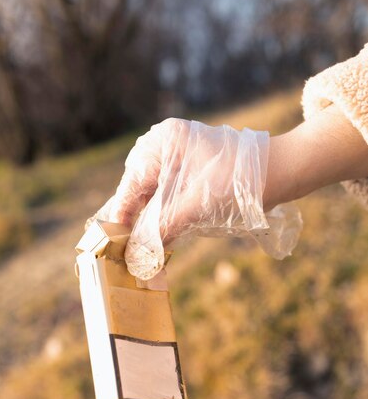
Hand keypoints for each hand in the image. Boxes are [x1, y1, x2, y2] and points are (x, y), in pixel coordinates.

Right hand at [94, 118, 301, 279]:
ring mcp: (178, 153)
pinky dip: (165, 211)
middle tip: (129, 249)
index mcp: (163, 142)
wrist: (283, 171)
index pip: (131, 184)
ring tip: (144, 245)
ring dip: (150, 217)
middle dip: (135, 218)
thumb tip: (138, 256)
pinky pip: (168, 190)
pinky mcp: (190, 165)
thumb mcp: (196, 208)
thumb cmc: (240, 183)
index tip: (114, 243)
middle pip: (138, 187)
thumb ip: (162, 229)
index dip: (122, 216)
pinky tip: (163, 231)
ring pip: (153, 190)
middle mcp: (166, 142)